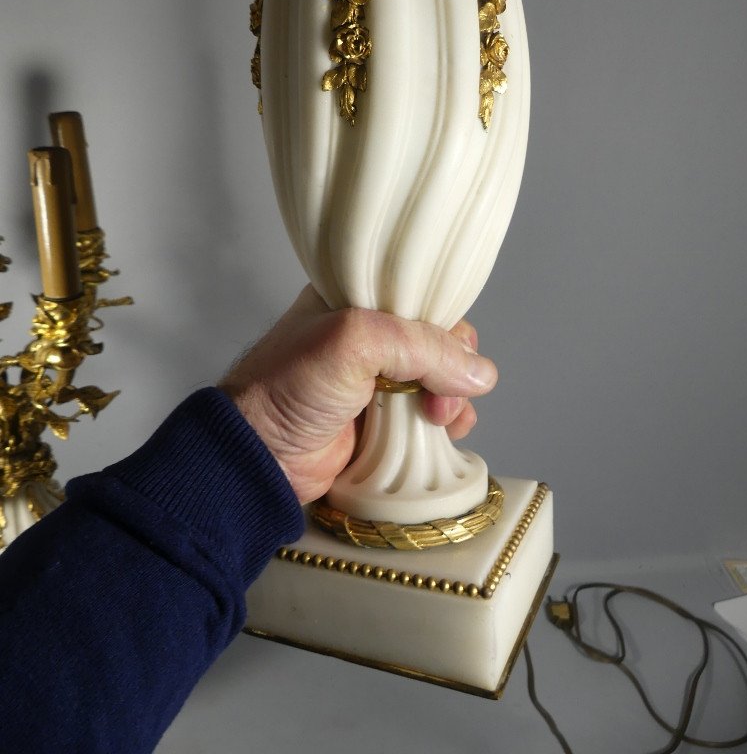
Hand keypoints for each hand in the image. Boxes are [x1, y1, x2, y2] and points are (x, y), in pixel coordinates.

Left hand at [218, 286, 497, 503]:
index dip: (444, 323)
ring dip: (453, 399)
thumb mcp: (354, 343)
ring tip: (440, 418)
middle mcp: (369, 335)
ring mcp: (377, 379)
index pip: (421, 298)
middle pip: (438, 341)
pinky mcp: (383, 419)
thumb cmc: (286, 386)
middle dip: (452, 367)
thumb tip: (478, 372)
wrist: (259, 455)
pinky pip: (430, 416)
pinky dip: (446, 424)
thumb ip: (420, 347)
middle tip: (441, 393)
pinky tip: (443, 432)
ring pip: (441, 379)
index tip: (453, 350)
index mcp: (355, 300)